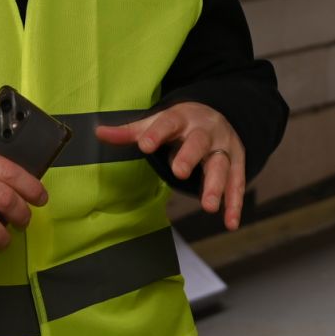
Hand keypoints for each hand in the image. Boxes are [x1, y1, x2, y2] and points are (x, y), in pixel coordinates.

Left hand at [96, 102, 246, 230]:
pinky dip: (234, 203)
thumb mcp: (156, 122)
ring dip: (216, 185)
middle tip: (180, 172)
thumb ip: (130, 132)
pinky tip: (230, 222)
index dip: (156, 134)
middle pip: (199, 142)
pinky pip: (237, 183)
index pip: (168, 123)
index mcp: (182, 118)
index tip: (144, 145)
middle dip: (190, 156)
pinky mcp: (237, 162)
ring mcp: (224, 146)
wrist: (216, 114)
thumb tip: (97, 132)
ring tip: (207, 206)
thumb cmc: (180, 124)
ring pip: (221, 164)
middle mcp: (205, 131)